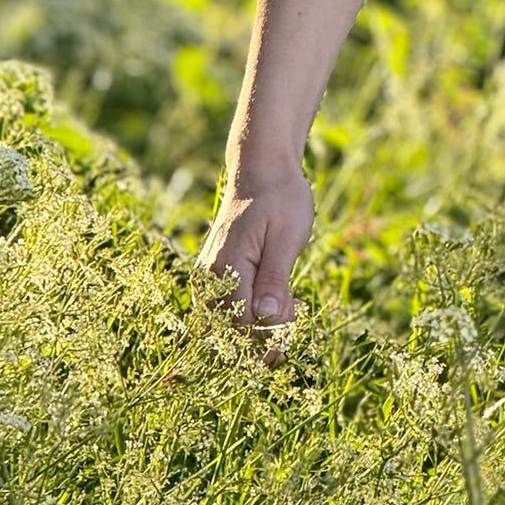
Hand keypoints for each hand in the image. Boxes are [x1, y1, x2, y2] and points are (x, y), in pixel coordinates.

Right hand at [197, 164, 313, 358]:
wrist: (262, 170)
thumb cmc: (280, 199)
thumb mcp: (286, 236)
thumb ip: (273, 278)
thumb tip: (266, 317)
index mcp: (226, 266)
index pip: (243, 321)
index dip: (271, 326)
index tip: (297, 307)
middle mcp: (209, 276)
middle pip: (231, 327)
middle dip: (263, 334)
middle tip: (295, 312)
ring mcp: (208, 276)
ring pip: (226, 322)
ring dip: (254, 328)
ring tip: (285, 309)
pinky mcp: (213, 275)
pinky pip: (224, 308)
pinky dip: (246, 314)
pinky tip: (269, 304)